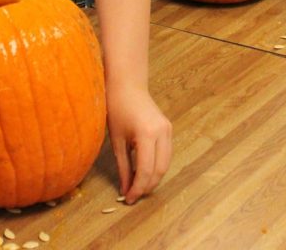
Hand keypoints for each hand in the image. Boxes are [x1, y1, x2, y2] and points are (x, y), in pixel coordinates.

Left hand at [106, 82, 171, 204]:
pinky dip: (156, 166)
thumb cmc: (117, 109)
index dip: (138, 188)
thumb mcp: (117, 141)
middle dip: (147, 186)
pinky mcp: (168, 129)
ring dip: (153, 178)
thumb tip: (125, 189)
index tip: (128, 199)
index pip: (146, 170)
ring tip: (138, 186)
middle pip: (160, 169)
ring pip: (165, 164)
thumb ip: (123, 167)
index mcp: (147, 134)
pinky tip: (144, 171)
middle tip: (133, 195)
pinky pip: (165, 154)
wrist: (127, 86)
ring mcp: (168, 130)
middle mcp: (162, 132)